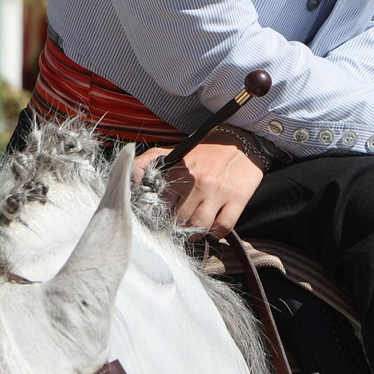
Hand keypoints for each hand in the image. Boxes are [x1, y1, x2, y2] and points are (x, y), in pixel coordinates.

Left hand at [134, 132, 263, 238]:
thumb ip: (148, 163)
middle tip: (181, 226)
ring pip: (199, 226)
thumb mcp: (175, 152)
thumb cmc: (206, 150)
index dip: (162, 215)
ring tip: (196, 229)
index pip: (162, 204)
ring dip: (196, 232)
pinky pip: (223, 227)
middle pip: (179, 219)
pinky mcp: (238, 197)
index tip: (165, 218)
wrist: (243, 140)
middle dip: (178, 226)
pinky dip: (217, 233)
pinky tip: (214, 227)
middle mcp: (197, 182)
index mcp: (179, 171)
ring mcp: (218, 191)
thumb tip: (130, 180)